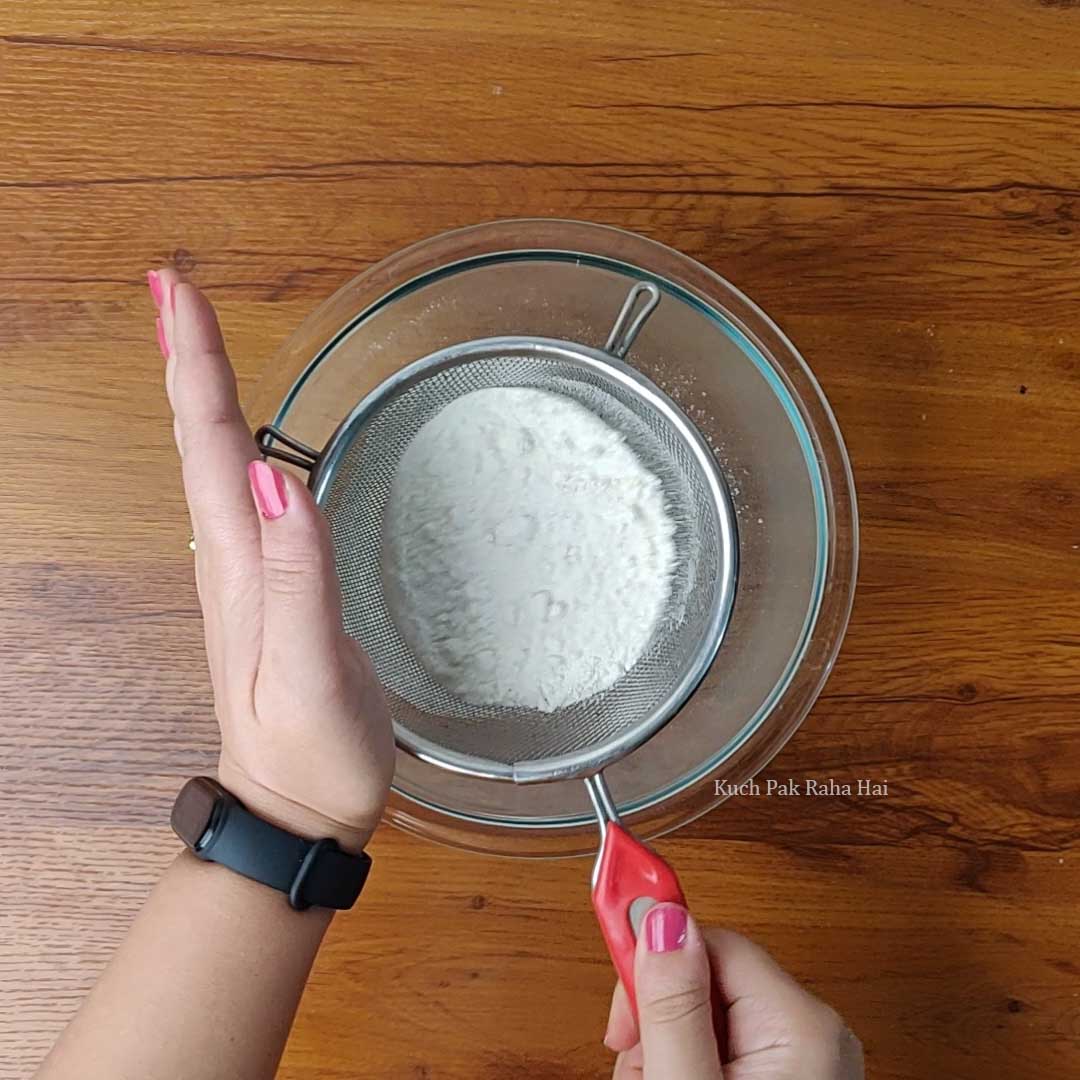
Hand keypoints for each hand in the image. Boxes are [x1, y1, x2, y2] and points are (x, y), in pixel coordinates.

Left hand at [150, 269, 394, 853]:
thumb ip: (297, 578)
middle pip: (202, 441)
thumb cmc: (310, 750)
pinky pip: (241, 496)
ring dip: (201, 392)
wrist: (292, 808)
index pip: (212, 447)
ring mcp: (246, 573)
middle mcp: (232, 559)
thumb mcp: (310, 673)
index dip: (197, 368)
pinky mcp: (270, 588)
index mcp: (240, 567)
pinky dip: (233, 443)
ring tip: (194, 333)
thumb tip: (277, 476)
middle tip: (173, 287)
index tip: (178, 293)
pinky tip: (241, 433)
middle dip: (188, 358)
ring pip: (214, 462)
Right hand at [605, 904, 863, 1078]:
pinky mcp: (787, 1075)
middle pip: (703, 975)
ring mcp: (803, 1057)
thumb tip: (662, 919)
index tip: (606, 920)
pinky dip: (690, 1062)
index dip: (652, 952)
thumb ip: (676, 1008)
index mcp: (800, 1023)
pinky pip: (722, 1042)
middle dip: (657, 1014)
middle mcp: (811, 1029)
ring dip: (667, 1044)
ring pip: (704, 1011)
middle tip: (637, 1064)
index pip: (709, 940)